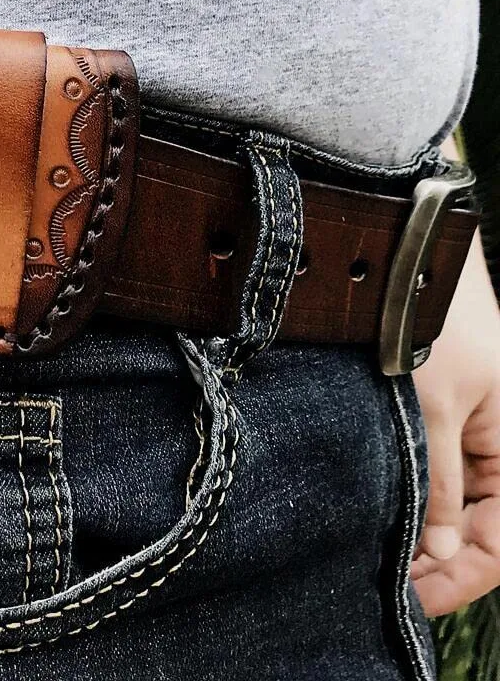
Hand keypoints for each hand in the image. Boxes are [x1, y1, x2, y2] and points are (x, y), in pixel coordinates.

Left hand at [411, 231, 499, 614]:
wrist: (414, 250)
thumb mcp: (433, 408)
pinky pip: (436, 467)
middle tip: (382, 582)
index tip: (413, 600)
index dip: (460, 579)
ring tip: (371, 551)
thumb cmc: (432, 320)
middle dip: (436, 561)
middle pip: (478, 529)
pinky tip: (376, 507)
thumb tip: (438, 553)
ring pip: (454, 503)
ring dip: (420, 530)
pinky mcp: (443, 410)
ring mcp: (474, 428)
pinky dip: (411, 492)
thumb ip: (437, 483)